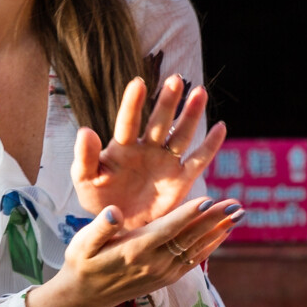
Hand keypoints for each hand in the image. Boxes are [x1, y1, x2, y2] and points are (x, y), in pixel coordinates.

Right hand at [24, 195, 244, 306]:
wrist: (85, 296)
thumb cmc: (82, 261)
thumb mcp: (82, 243)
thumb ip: (99, 227)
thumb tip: (115, 213)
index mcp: (134, 250)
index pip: (167, 229)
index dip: (188, 215)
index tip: (209, 200)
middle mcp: (153, 263)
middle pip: (189, 238)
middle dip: (214, 220)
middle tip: (237, 204)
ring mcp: (162, 273)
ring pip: (196, 248)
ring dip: (218, 231)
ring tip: (238, 214)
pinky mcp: (166, 278)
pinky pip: (194, 261)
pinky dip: (210, 246)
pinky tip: (223, 233)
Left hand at [72, 75, 226, 230]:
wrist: (118, 226)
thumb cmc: (98, 199)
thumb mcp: (85, 180)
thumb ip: (85, 157)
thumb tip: (85, 130)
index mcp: (122, 148)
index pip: (128, 122)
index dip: (133, 103)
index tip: (138, 83)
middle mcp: (147, 149)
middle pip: (160, 122)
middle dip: (168, 102)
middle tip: (175, 79)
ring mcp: (165, 162)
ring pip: (181, 134)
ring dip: (191, 115)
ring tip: (200, 92)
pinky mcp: (180, 180)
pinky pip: (198, 160)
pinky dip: (210, 145)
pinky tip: (220, 127)